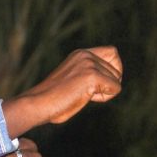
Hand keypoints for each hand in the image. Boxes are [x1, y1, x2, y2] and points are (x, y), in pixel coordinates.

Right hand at [3, 46, 122, 137]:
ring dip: (104, 92)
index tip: (100, 83)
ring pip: (116, 80)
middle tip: (87, 92)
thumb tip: (114, 82)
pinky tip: (86, 98)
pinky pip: (115, 89)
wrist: (38, 103)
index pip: (112, 52)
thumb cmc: (54, 99)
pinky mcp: (92, 76)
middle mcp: (85, 54)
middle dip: (108, 84)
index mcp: (80, 53)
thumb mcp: (74, 79)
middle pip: (117, 68)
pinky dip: (104, 98)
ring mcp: (89, 64)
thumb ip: (89, 73)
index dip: (113, 69)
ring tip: (82, 95)